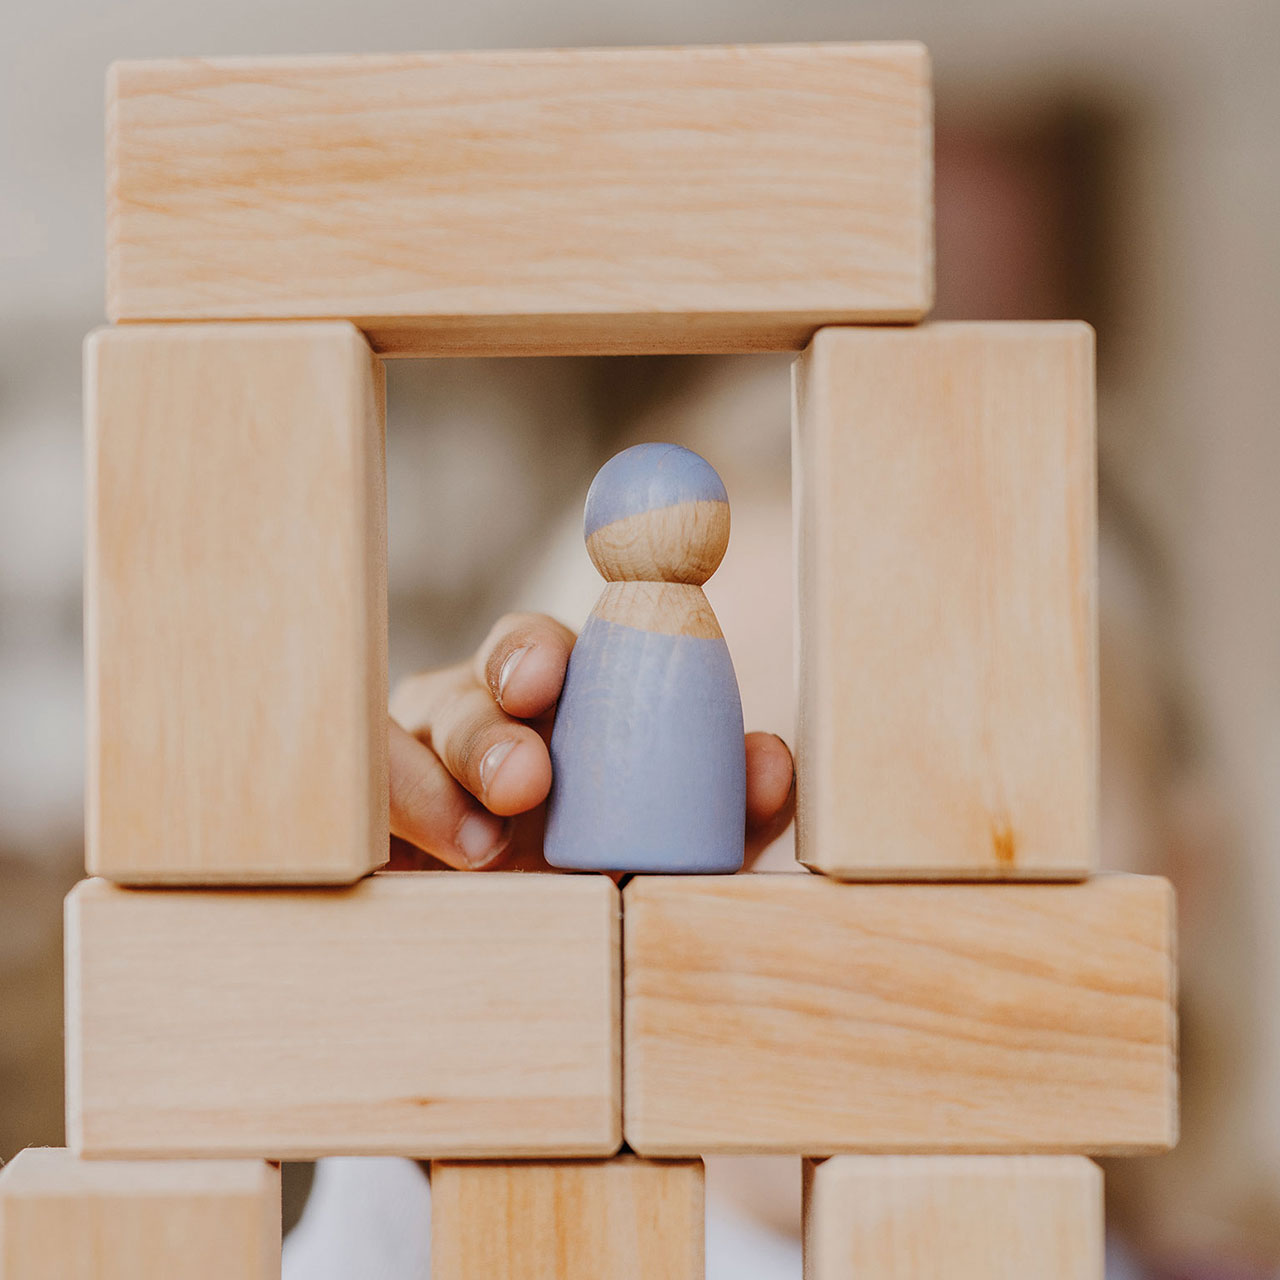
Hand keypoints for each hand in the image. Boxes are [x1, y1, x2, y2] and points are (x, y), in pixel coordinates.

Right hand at [387, 612, 794, 871]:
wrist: (527, 965)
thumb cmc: (607, 880)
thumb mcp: (670, 847)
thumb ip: (724, 805)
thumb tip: (771, 758)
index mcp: (549, 711)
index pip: (530, 653)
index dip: (533, 655)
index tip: (544, 683)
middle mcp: (474, 726)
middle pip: (462, 692)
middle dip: (488, 725)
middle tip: (525, 781)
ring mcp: (414, 775)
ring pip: (406, 745)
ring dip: (442, 785)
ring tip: (486, 853)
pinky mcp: (375, 833)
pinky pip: (363, 802)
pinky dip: (394, 814)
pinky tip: (414, 867)